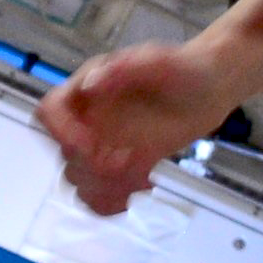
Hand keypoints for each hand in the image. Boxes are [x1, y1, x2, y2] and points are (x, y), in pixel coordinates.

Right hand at [39, 40, 237, 216]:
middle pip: (65, 152)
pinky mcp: (123, 165)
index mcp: (90, 89)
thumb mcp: (161, 61)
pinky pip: (101, 193)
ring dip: (104, 187)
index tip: (88, 146)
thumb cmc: (185, 67)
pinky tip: (142, 188)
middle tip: (130, 162)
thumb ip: (127, 68)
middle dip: (92, 165)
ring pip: (80, 177)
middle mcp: (89, 118)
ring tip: (140, 179)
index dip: (61, 131)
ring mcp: (104, 144)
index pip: (51, 110)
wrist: (211, 87)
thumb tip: (89, 84)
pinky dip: (113, 201)